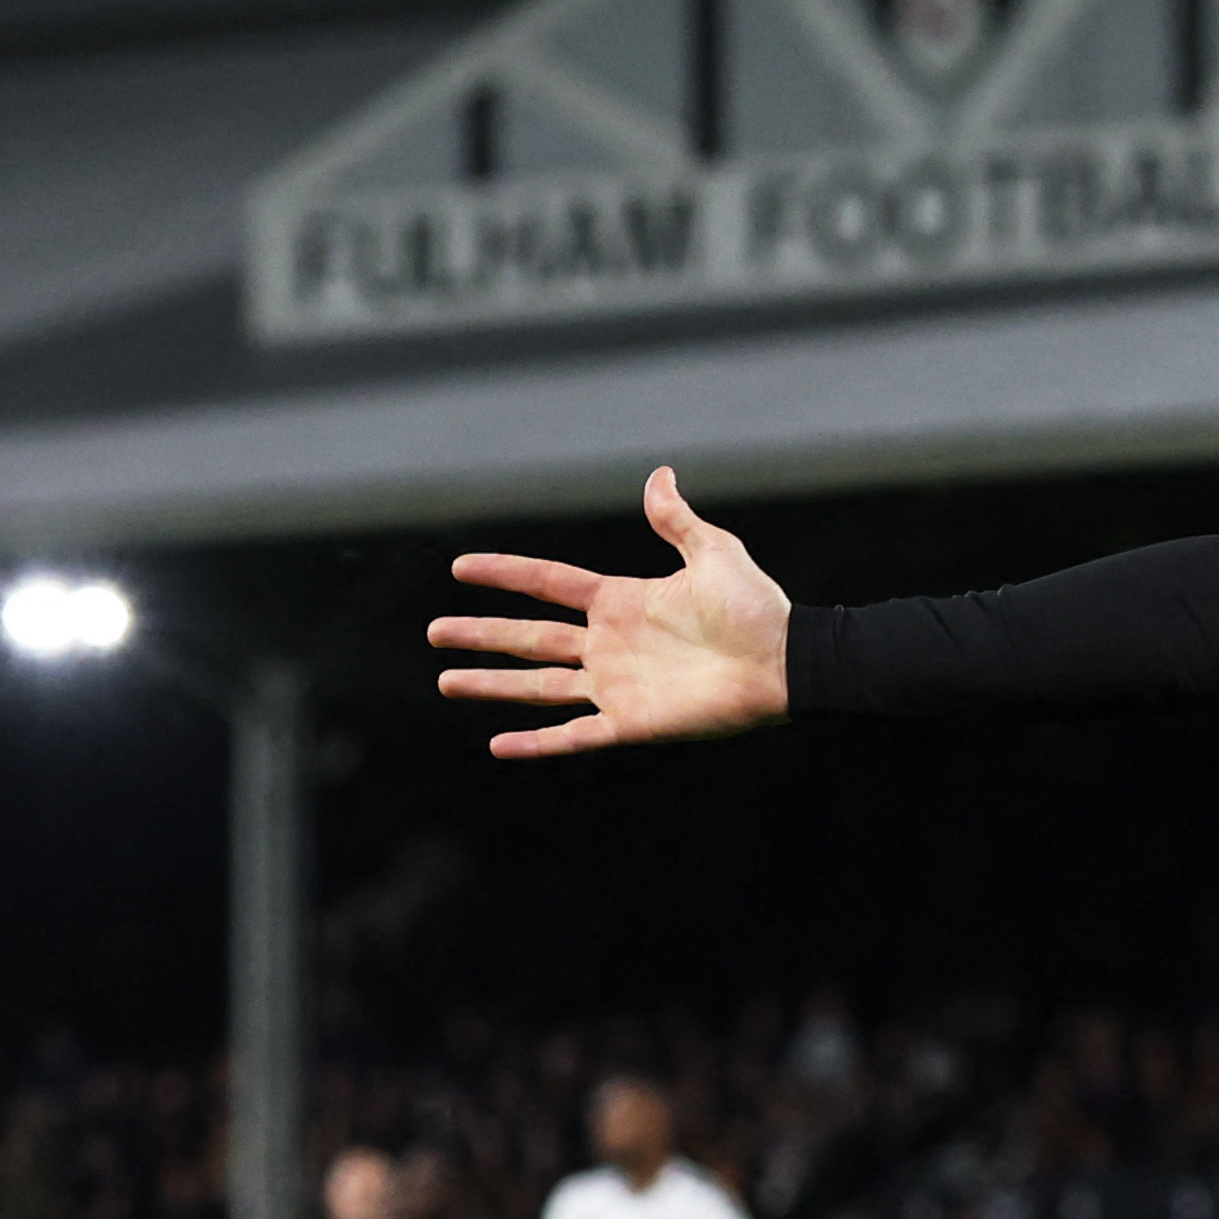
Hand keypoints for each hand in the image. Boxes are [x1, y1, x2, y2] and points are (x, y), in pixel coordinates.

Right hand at [432, 467, 791, 757]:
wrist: (785, 662)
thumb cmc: (756, 608)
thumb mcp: (713, 552)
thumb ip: (677, 520)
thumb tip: (659, 475)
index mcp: (622, 601)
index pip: (549, 584)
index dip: (506, 574)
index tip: (461, 568)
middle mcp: (610, 643)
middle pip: (529, 638)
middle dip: (481, 635)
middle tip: (433, 631)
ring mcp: (616, 684)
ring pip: (538, 686)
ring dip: (491, 685)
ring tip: (446, 680)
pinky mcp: (630, 722)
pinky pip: (573, 735)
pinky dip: (536, 742)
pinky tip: (497, 743)